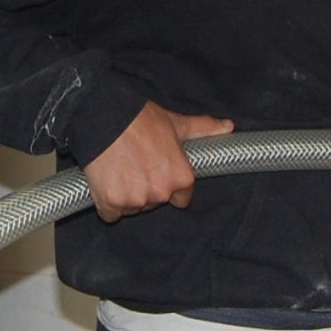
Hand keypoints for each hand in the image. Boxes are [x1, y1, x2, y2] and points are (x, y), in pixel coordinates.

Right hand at [84, 101, 230, 222]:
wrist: (102, 117)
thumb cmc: (140, 120)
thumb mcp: (175, 123)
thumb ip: (203, 129)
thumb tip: (228, 127)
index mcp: (181, 177)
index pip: (182, 198)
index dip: (170, 185)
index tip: (157, 172)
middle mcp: (161, 193)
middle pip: (155, 202)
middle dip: (147, 189)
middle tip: (135, 164)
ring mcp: (135, 201)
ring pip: (133, 208)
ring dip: (127, 196)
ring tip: (120, 168)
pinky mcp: (111, 204)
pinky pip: (111, 213)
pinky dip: (108, 202)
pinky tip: (106, 180)